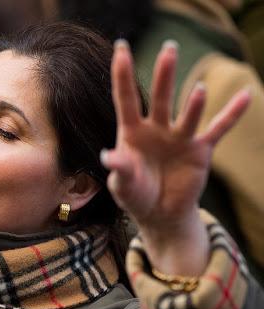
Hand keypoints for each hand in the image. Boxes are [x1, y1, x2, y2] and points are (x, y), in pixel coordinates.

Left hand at [101, 40, 250, 274]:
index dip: (122, 75)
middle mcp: (156, 129)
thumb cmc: (135, 195)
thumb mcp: (123, 185)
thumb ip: (120, 169)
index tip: (121, 47)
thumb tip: (109, 156)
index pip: (126, 99)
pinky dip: (231, 114)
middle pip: (161, 98)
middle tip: (170, 49)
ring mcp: (179, 137)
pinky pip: (218, 129)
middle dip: (164, 74)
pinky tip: (246, 96)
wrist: (159, 214)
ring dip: (195, 103)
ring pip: (188, 114)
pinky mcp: (200, 150)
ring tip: (198, 90)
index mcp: (132, 133)